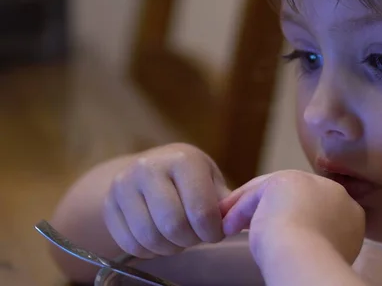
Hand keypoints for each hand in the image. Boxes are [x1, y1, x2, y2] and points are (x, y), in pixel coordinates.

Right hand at [103, 143, 229, 257]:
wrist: (146, 169)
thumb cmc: (189, 178)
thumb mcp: (210, 179)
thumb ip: (226, 201)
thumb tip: (242, 221)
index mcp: (183, 159)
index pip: (202, 211)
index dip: (212, 232)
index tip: (215, 232)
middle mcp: (150, 167)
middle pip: (174, 226)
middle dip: (191, 240)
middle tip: (196, 237)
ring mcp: (124, 185)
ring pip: (150, 238)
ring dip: (170, 248)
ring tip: (180, 238)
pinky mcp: (109, 204)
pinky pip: (131, 244)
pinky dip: (150, 251)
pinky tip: (160, 239)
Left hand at [220, 170, 364, 265]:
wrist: (309, 259)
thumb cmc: (314, 266)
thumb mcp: (325, 250)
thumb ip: (319, 236)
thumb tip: (301, 241)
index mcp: (351, 213)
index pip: (320, 210)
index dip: (298, 221)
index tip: (279, 235)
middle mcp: (336, 193)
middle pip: (298, 197)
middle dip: (273, 210)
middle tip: (249, 227)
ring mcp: (311, 183)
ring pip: (276, 192)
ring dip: (250, 208)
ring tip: (232, 225)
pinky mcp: (286, 180)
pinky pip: (258, 193)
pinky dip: (240, 210)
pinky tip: (228, 225)